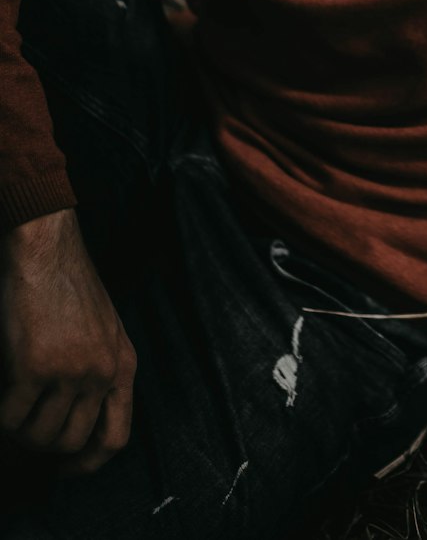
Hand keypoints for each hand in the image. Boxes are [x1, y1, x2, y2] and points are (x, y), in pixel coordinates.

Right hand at [0, 208, 135, 473]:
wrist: (46, 249)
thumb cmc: (69, 285)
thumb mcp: (105, 329)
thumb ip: (101, 371)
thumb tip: (79, 422)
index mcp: (123, 364)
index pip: (115, 437)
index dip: (88, 463)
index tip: (65, 468)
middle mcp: (102, 372)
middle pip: (72, 443)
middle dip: (45, 447)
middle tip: (27, 432)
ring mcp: (70, 372)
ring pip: (40, 435)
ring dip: (21, 431)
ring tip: (14, 408)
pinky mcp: (35, 368)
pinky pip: (12, 417)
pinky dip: (2, 415)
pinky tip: (2, 396)